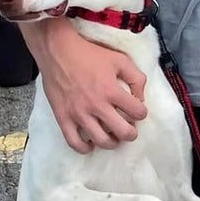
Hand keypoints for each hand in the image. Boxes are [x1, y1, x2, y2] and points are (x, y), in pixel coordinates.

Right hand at [28, 20, 147, 153]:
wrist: (58, 52)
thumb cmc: (89, 54)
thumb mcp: (119, 59)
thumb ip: (135, 77)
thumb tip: (140, 97)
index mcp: (112, 90)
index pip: (137, 112)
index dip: (141, 112)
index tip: (137, 110)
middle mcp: (97, 105)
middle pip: (123, 132)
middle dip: (131, 133)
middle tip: (129, 129)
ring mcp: (79, 114)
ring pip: (102, 141)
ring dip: (112, 142)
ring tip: (113, 137)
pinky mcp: (63, 118)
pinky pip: (74, 142)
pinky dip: (85, 148)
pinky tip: (91, 144)